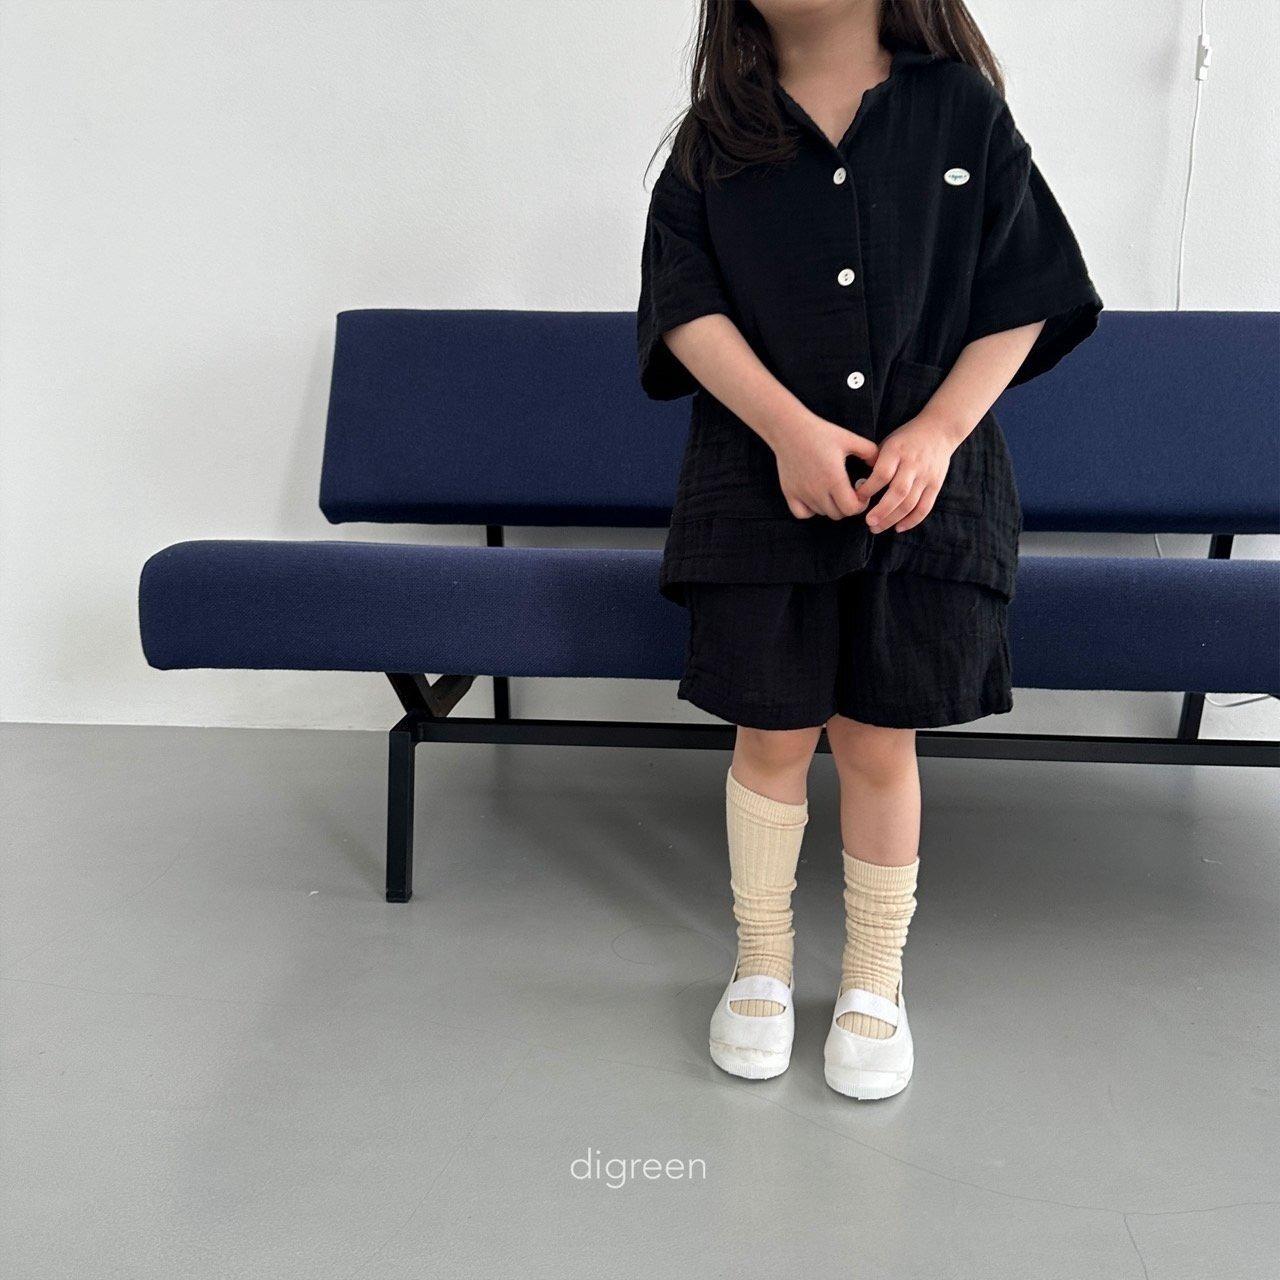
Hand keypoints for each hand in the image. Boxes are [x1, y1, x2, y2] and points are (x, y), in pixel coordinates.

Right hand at [773, 415, 878, 520]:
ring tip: (834, 492)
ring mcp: (802, 493)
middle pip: (838, 514)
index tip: (861, 493)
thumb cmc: (820, 432)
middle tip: (849, 493)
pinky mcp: (789, 493)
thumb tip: (881, 465)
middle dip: (848, 506)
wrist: (789, 428)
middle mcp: (817, 490)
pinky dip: (811, 510)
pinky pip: (803, 514)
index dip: (861, 504)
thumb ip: (870, 452)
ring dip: (831, 507)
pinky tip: (816, 498)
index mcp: (834, 479)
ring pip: (823, 513)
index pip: (851, 508)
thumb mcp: (849, 438)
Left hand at [856, 412, 964, 532]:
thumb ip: (876, 462)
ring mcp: (926, 475)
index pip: (882, 474)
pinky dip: (912, 520)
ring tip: (877, 528)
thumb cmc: (906, 439)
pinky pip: (924, 507)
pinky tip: (898, 528)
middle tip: (868, 522)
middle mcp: (913, 464)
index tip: (857, 498)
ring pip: (910, 503)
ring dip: (893, 519)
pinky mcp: (936, 484)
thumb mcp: (888, 443)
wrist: (939, 430)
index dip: (869, 489)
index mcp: (897, 451)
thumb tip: (859, 486)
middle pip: (898, 492)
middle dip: (881, 511)